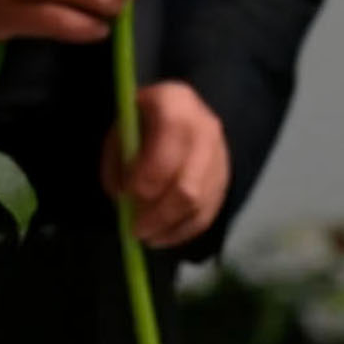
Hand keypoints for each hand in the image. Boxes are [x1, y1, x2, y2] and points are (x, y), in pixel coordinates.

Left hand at [101, 82, 229, 249]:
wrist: (184, 108)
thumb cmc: (145, 118)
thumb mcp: (123, 126)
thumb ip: (119, 158)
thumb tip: (122, 197)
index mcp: (176, 107)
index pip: (165, 154)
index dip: (143, 183)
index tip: (123, 196)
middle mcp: (206, 130)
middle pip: (187, 187)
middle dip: (157, 215)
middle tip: (134, 230)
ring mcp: (221, 156)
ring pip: (199, 204)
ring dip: (169, 227)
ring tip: (146, 237)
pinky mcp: (225, 178)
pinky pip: (208, 213)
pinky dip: (183, 231)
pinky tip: (163, 236)